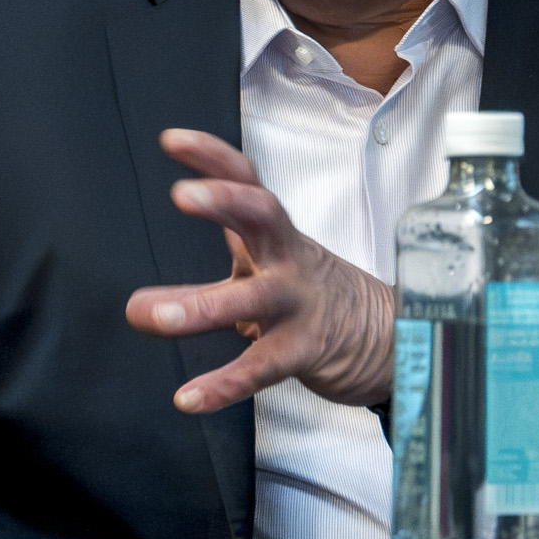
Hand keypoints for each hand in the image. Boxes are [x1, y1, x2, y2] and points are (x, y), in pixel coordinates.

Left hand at [125, 128, 393, 414]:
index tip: (170, 140)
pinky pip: (262, 367)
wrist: (388, 336)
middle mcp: (287, 258)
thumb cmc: (312, 290)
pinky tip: (188, 397)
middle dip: (225, 200)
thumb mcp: (273, 252)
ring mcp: (298, 304)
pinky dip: (224, 384)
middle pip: (263, 216)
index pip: (247, 180)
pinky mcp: (306, 350)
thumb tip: (181, 210)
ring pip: (253, 299)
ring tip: (149, 314)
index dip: (213, 156)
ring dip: (200, 305)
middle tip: (182, 195)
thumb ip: (232, 229)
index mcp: (274, 233)